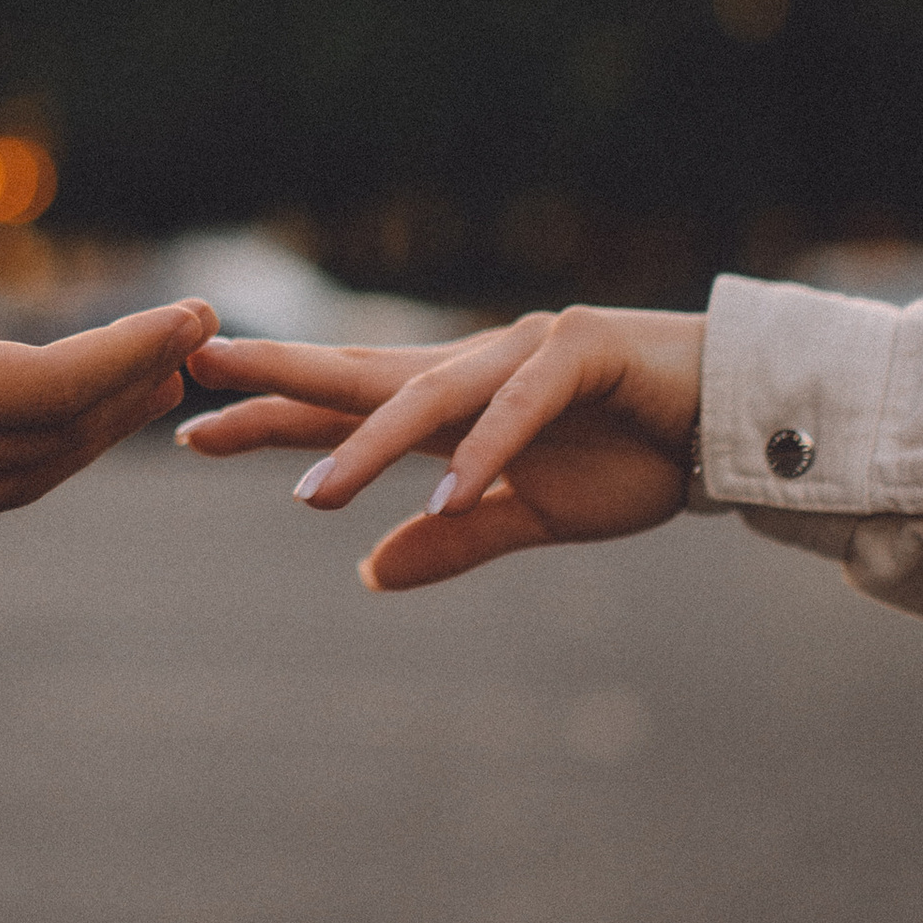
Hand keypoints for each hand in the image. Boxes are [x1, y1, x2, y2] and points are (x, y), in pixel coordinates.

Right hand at [0, 132, 214, 591]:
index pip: (50, 386)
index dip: (134, 352)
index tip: (197, 315)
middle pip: (55, 441)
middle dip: (131, 390)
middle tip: (192, 344)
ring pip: (18, 480)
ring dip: (86, 434)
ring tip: (135, 385)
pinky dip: (25, 463)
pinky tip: (25, 434)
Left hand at [179, 307, 704, 588]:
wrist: (735, 421)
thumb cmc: (638, 456)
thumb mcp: (534, 516)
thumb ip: (456, 540)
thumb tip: (371, 572)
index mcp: (454, 402)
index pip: (342, 405)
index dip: (269, 414)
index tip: (187, 429)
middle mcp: (475, 365)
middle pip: (357, 373)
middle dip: (275, 377)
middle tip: (194, 378)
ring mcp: (526, 350)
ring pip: (427, 395)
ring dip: (367, 446)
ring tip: (309, 499)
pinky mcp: (583, 351)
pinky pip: (519, 409)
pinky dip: (484, 452)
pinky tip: (447, 494)